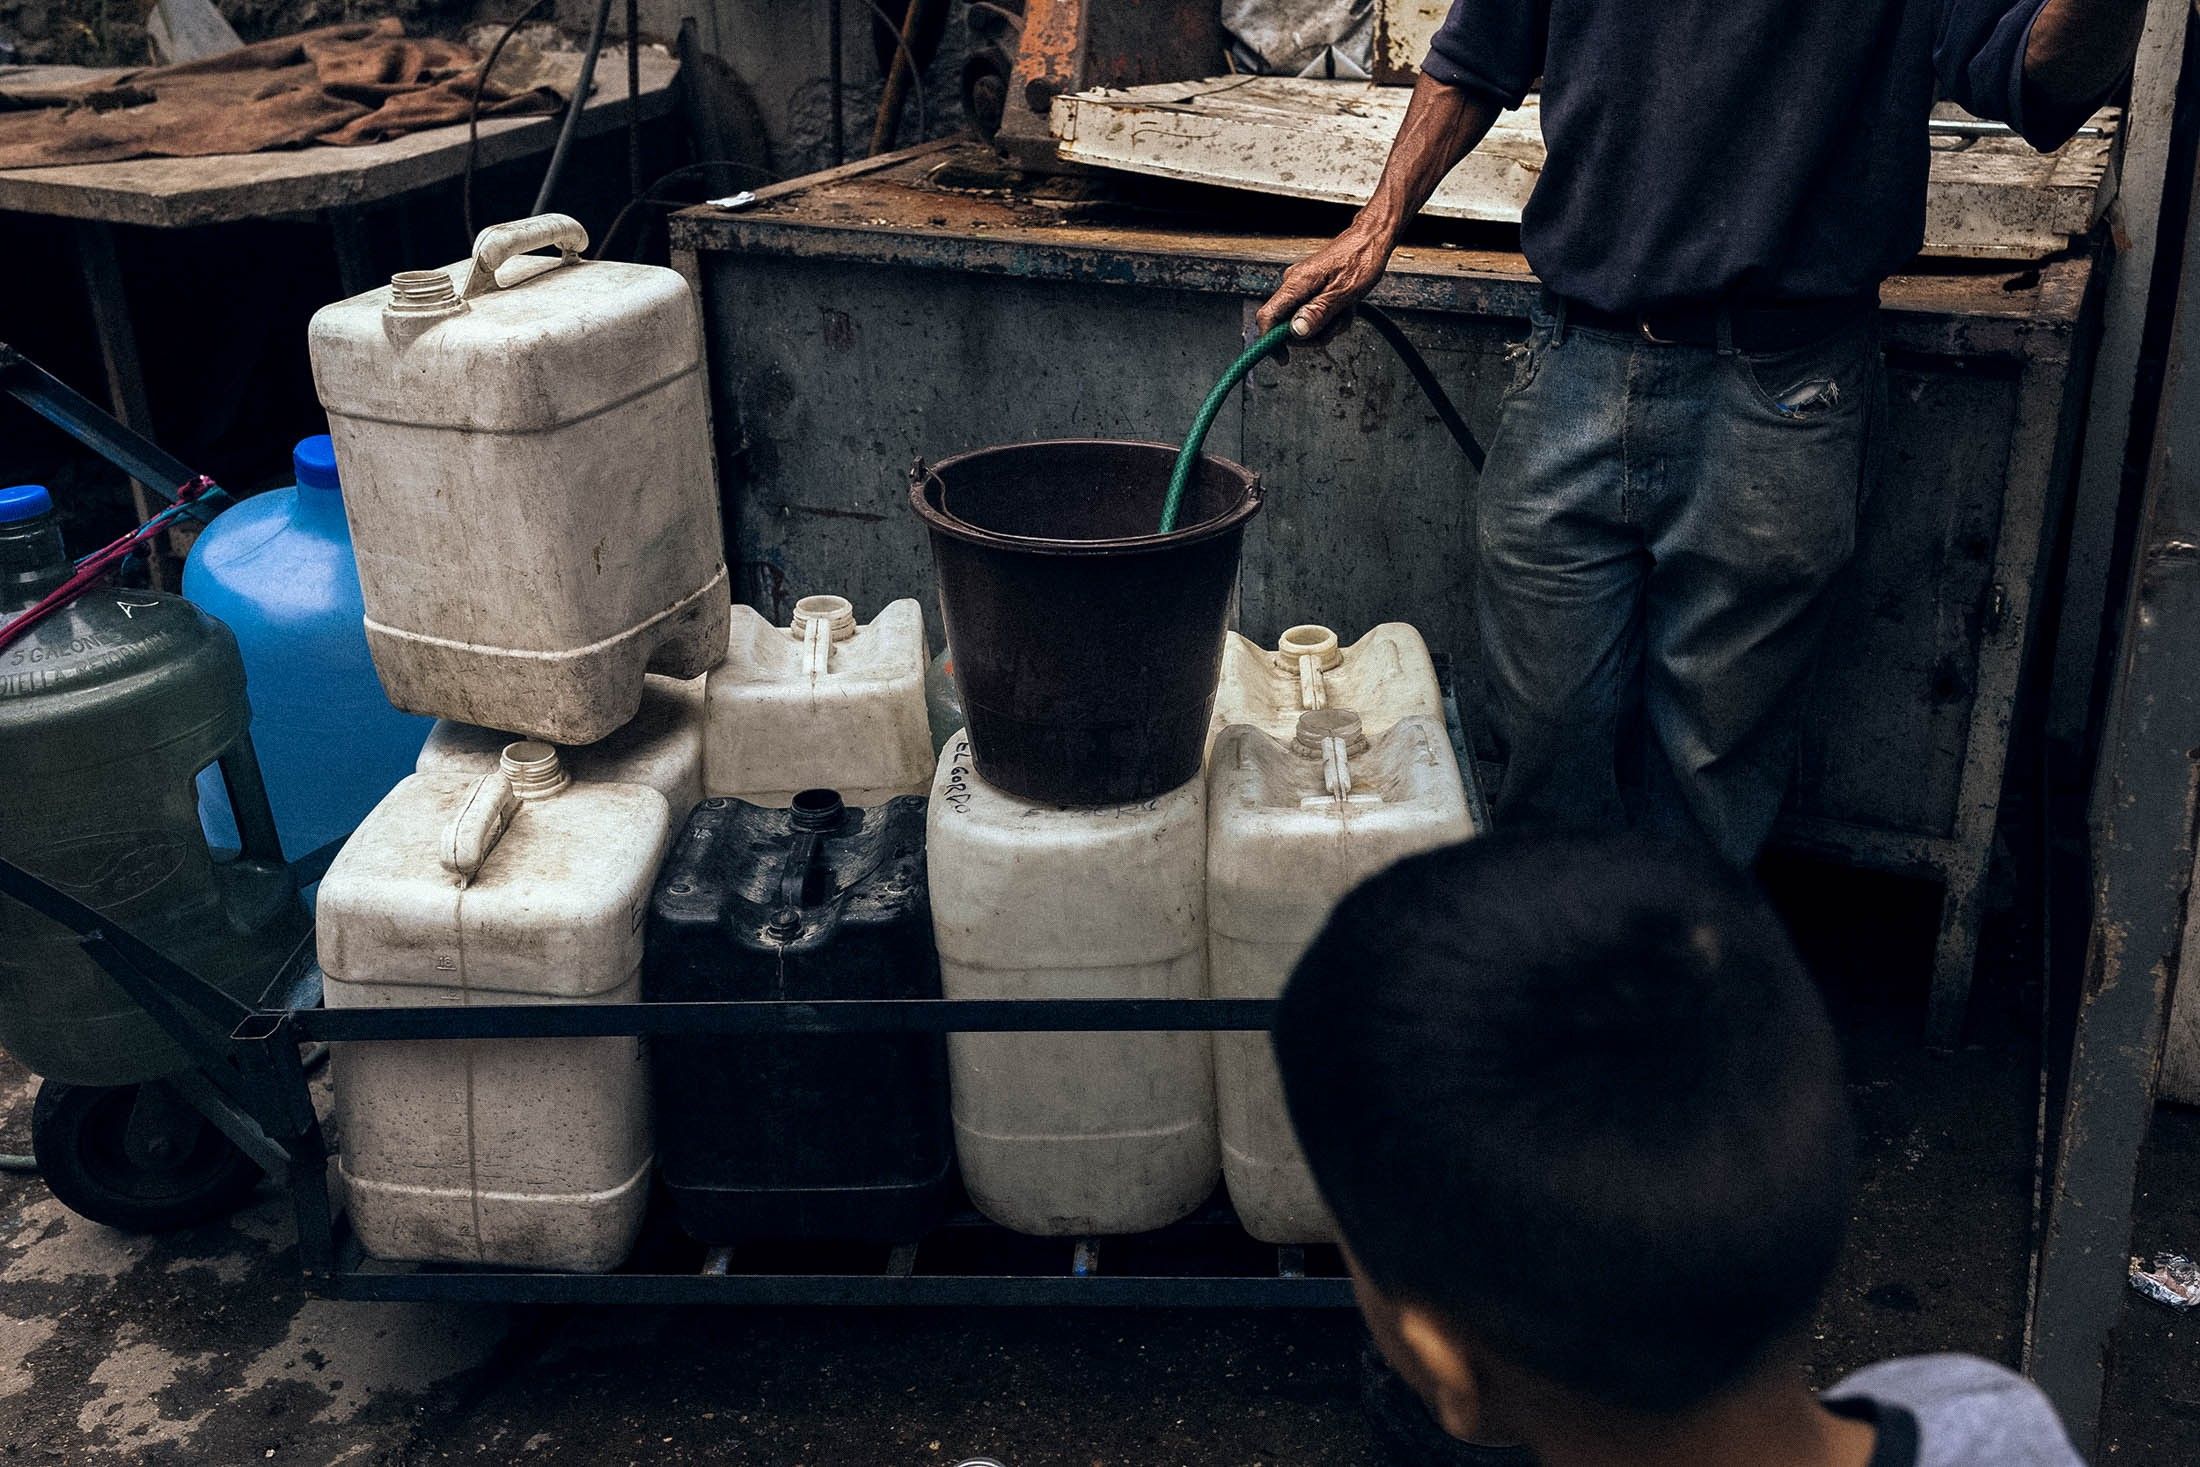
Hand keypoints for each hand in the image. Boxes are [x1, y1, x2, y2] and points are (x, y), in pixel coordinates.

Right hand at [1257, 219, 1397, 343]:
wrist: (1371, 239)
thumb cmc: (1361, 259)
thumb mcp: (1343, 293)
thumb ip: (1317, 313)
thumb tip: (1295, 331)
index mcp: (1296, 283)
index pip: (1267, 316)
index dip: (1270, 341)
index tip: (1283, 358)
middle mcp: (1293, 284)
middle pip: (1288, 325)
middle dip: (1313, 333)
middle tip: (1336, 324)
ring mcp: (1302, 287)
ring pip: (1305, 323)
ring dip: (1328, 325)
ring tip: (1346, 311)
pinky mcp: (1312, 289)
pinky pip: (1315, 313)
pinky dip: (1332, 317)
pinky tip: (1345, 307)